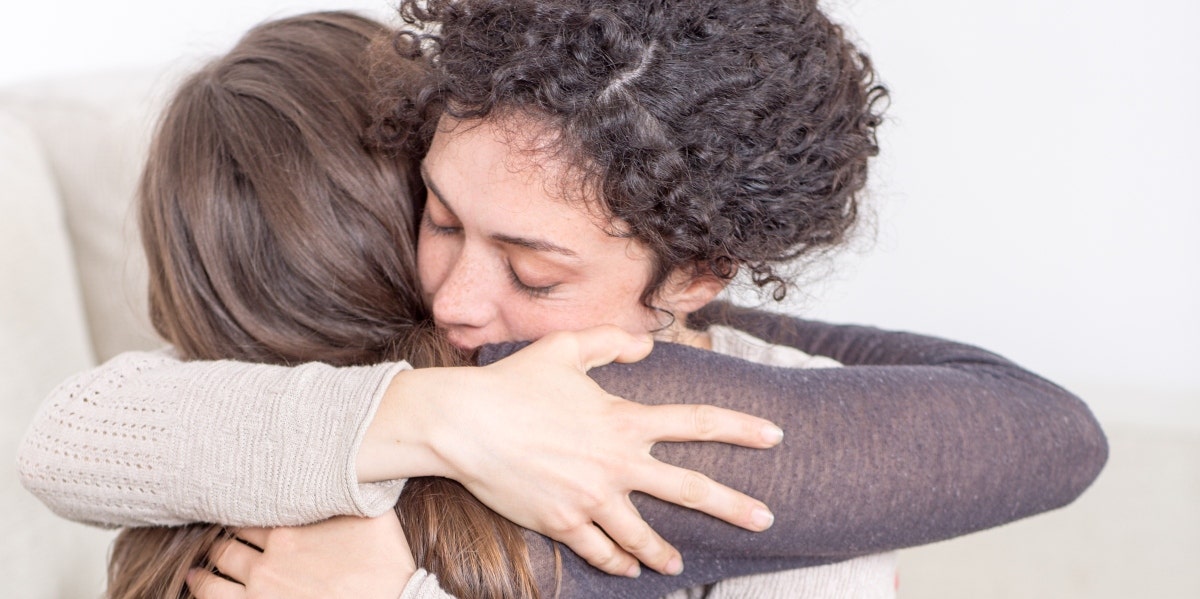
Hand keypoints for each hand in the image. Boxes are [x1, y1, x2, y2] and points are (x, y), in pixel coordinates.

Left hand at [186, 513, 413, 598]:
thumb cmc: (386, 564)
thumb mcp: (375, 515)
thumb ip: (356, 491)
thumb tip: (357, 462)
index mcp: (290, 530)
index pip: (248, 514)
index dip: (240, 510)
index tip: (233, 506)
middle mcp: (269, 560)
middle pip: (227, 545)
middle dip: (218, 540)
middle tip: (212, 537)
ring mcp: (261, 592)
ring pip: (214, 576)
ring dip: (204, 569)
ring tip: (197, 567)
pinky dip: (203, 591)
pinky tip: (198, 585)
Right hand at [360, 325, 782, 578]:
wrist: (463, 424)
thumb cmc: (512, 382)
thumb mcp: (564, 348)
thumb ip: (611, 342)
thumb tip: (646, 347)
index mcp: (623, 420)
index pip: (696, 422)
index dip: (739, 427)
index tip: (774, 435)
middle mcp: (616, 463)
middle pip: (689, 489)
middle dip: (733, 507)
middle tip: (765, 521)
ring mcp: (591, 498)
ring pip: (642, 536)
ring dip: (665, 551)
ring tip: (679, 565)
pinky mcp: (562, 522)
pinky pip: (599, 550)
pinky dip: (617, 561)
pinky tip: (629, 568)